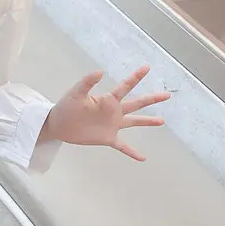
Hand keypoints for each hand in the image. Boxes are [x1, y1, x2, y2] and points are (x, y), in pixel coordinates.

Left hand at [40, 66, 170, 161]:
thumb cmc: (65, 107)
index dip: (136, 77)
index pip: (125, 86)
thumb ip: (87, 82)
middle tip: (166, 95)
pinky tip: (143, 158)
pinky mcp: (107, 138)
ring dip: (147, 122)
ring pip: (134, 122)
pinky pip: (123, 146)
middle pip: (137, 103)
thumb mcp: (75, 93)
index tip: (146, 67)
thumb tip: (99, 71)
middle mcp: (114, 111)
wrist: (58, 125)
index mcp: (108, 99)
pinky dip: (132, 152)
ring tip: (162, 121)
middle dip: (151, 99)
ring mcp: (112, 125)